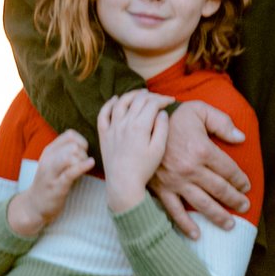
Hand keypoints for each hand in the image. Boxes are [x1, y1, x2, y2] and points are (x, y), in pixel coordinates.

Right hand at [5, 130, 92, 237]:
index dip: (82, 142)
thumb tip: (84, 145)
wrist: (34, 205)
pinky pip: (71, 172)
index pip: (70, 135)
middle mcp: (48, 159)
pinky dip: (83, 166)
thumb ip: (66, 152)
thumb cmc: (51, 183)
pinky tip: (90, 164)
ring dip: (82, 161)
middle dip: (84, 153)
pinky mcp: (57, 186)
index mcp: (49, 151)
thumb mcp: (55, 163)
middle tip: (83, 165)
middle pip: (73, 145)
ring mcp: (51, 172)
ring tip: (83, 169)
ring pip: (71, 155)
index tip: (83, 154)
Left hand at [98, 91, 169, 214]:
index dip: (163, 99)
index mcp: (140, 126)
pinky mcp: (104, 134)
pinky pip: (103, 114)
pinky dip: (109, 104)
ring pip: (121, 102)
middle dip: (151, 96)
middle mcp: (124, 123)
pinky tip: (115, 99)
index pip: (152, 104)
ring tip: (141, 93)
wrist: (123, 183)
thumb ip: (162, 128)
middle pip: (138, 100)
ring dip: (132, 95)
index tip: (171, 100)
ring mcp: (112, 127)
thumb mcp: (158, 149)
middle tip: (160, 98)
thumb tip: (162, 113)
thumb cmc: (144, 168)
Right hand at [150, 101, 250, 237]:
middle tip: (245, 207)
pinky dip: (185, 225)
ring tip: (230, 224)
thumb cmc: (173, 115)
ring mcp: (175, 181)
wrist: (139, 124)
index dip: (240, 180)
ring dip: (218, 216)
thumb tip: (241, 138)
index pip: (229, 170)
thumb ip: (222, 122)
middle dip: (234, 200)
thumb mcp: (199, 110)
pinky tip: (197, 235)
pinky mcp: (161, 189)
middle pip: (220, 189)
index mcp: (202, 150)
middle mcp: (190, 169)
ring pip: (202, 204)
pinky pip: (174, 210)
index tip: (246, 186)